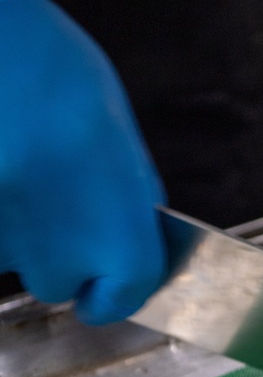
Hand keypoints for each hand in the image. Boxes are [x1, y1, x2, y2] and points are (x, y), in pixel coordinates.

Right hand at [0, 0, 165, 323]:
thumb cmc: (55, 79)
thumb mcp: (119, 140)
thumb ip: (129, 197)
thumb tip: (135, 224)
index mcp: (120, 242)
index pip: (124, 297)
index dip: (113, 291)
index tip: (106, 284)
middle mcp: (61, 260)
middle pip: (59, 282)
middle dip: (56, 253)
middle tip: (53, 195)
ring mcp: (5, 248)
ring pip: (10, 257)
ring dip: (14, 228)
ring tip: (17, 169)